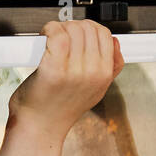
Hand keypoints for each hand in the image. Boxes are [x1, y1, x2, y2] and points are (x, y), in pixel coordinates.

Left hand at [8, 20, 123, 141]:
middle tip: (60, 35)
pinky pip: (57, 36)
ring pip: (74, 30)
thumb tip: (115, 43)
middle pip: (89, 29)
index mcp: (104, 76)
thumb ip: (110, 67)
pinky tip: (45, 36)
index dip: (89, 29)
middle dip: (72, 26)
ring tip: (51, 38)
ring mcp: (75, 73)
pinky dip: (50, 30)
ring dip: (60, 28)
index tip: (77, 33)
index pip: (106, 35)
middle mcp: (93, 74)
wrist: (40, 128)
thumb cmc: (60, 109)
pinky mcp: (54, 71)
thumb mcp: (95, 91)